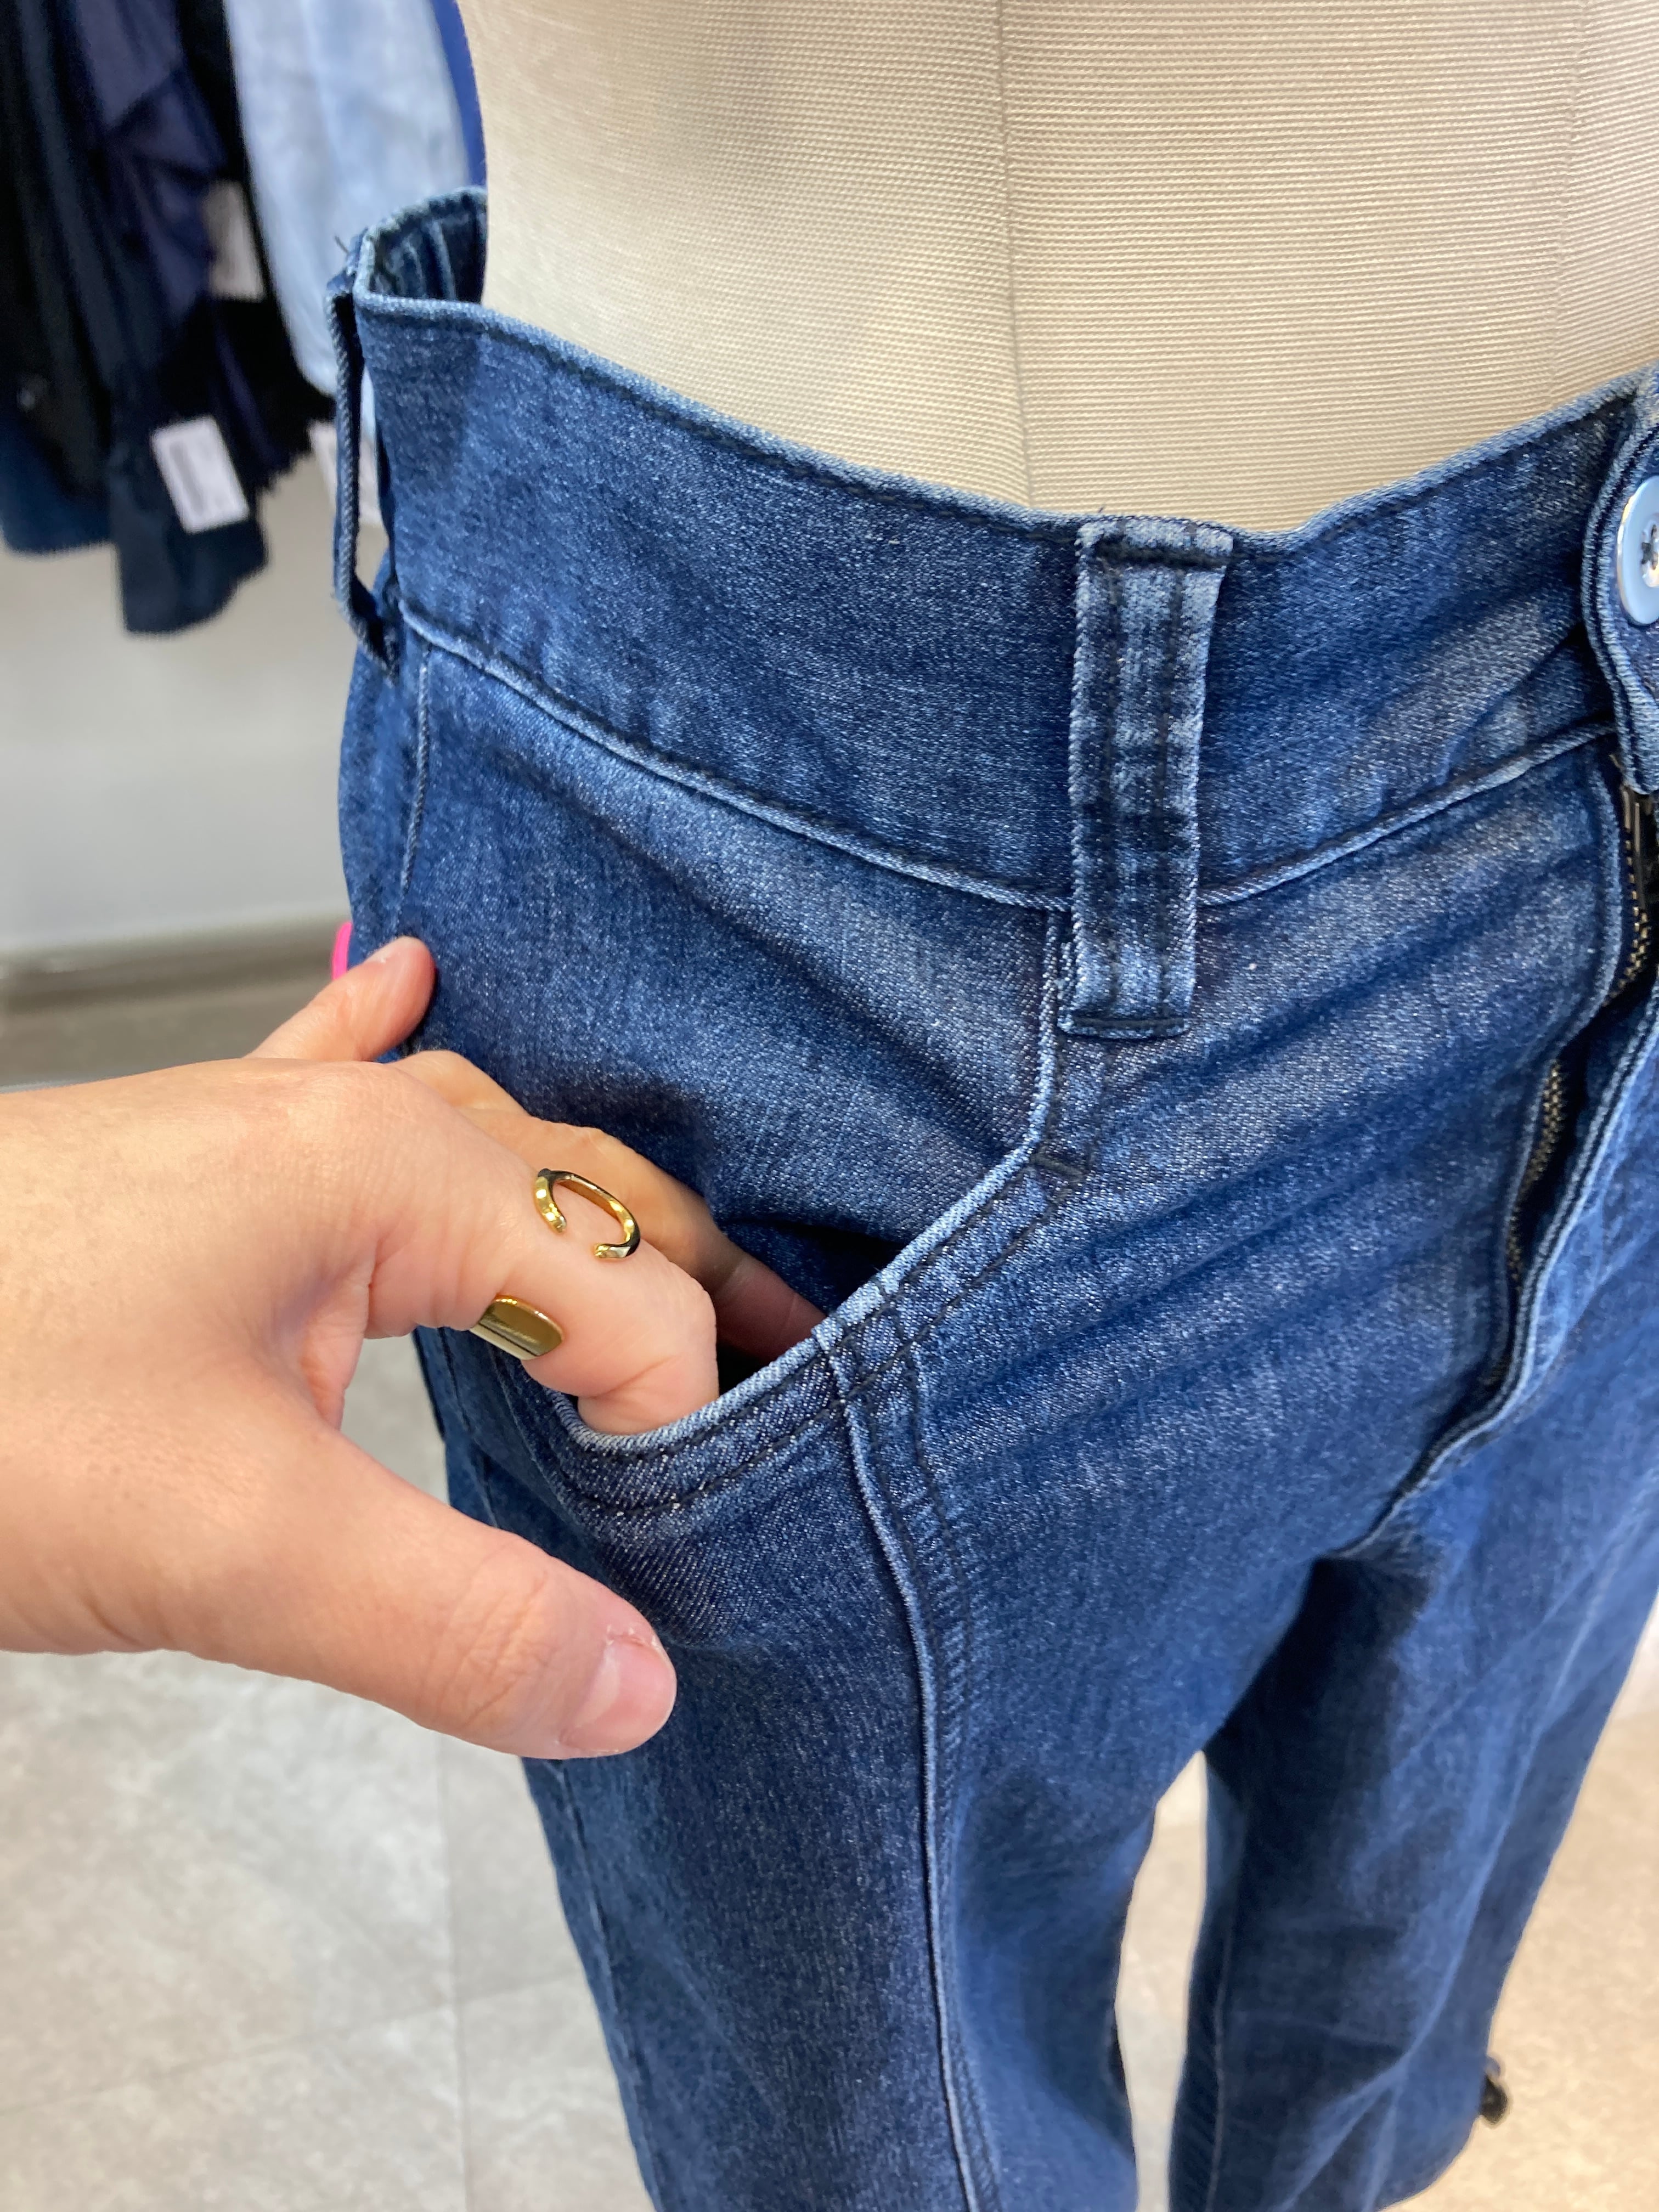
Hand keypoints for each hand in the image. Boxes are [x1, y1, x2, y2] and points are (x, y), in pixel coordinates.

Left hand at [0, 939, 795, 1756]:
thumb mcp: (229, 1541)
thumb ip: (451, 1618)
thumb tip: (643, 1683)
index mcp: (399, 1172)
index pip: (624, 1297)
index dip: (688, 1419)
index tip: (704, 1548)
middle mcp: (349, 1120)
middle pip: (581, 1191)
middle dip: (691, 1286)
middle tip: (793, 1379)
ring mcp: (255, 1127)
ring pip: (473, 1140)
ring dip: (574, 1200)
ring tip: (668, 1261)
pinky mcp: (179, 1165)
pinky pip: (321, 1077)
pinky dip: (386, 1048)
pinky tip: (399, 976)